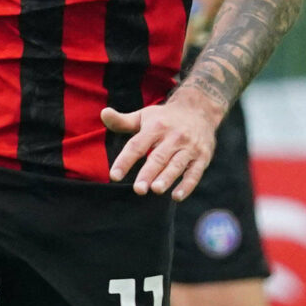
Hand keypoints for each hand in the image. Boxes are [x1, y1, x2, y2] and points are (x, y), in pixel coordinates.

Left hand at [101, 97, 218, 199]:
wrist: (200, 109)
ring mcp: (190, 147)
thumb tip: (103, 114)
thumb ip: (122, 121)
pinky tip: (176, 197)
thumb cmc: (165, 118)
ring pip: (177, 165)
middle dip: (148, 173)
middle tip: (138, 189)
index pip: (137, 145)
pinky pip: (194, 173)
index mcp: (156, 127)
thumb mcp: (144, 116)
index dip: (125, 160)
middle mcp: (174, 136)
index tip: (114, 176)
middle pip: (159, 157)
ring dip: (167, 178)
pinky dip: (187, 185)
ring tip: (156, 190)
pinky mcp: (202, 157)